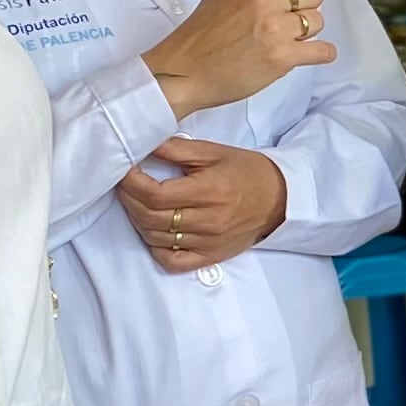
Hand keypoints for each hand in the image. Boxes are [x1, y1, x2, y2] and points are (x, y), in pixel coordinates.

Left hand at [123, 138, 289, 270]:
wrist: (280, 199)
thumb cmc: (247, 172)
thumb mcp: (214, 152)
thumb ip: (176, 149)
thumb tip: (142, 144)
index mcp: (210, 191)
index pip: (156, 194)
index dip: (131, 182)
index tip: (126, 170)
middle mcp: (209, 221)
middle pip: (150, 217)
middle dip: (129, 199)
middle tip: (125, 184)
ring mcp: (208, 242)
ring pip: (155, 238)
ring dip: (137, 219)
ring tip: (137, 202)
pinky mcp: (210, 256)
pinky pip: (172, 261)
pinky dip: (155, 247)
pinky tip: (153, 231)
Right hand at [144, 0, 368, 116]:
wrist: (183, 70)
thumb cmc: (206, 32)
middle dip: (303, 9)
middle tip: (274, 23)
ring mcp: (274, 27)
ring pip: (318, 22)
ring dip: (304, 33)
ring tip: (271, 41)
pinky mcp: (281, 56)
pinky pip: (322, 50)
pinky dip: (316, 54)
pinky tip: (293, 56)